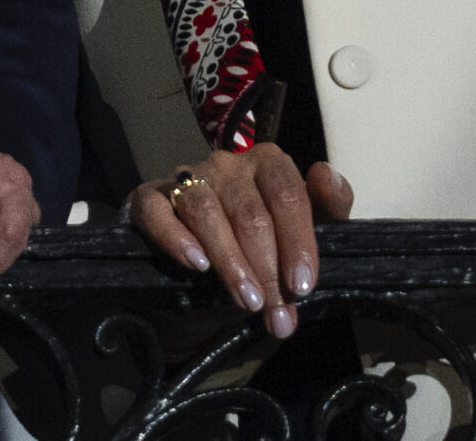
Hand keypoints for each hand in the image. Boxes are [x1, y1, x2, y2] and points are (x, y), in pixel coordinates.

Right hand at [126, 145, 352, 339]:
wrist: (205, 281)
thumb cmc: (264, 250)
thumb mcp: (302, 236)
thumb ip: (328, 207)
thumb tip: (326, 175)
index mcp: (268, 162)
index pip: (287, 194)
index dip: (297, 242)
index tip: (302, 286)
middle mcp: (226, 163)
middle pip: (250, 212)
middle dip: (267, 269)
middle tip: (276, 314)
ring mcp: (185, 177)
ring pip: (206, 212)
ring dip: (230, 263)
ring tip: (247, 302)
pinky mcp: (148, 198)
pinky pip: (157, 211)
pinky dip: (176, 237)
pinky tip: (196, 264)